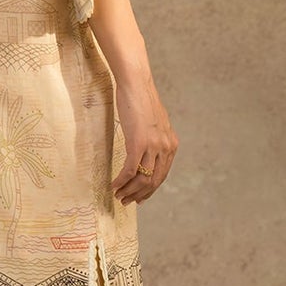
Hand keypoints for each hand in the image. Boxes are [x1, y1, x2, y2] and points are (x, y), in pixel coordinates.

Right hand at [112, 75, 177, 203]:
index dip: (150, 190)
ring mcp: (153, 146)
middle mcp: (166, 147)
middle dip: (139, 195)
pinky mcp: (138, 143)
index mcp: (171, 144)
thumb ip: (155, 139)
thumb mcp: (154, 123)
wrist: (136, 84)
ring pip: (142, 178)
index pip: (162, 175)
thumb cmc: (141, 100)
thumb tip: (148, 150)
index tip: (139, 198)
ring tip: (118, 195)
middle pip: (153, 181)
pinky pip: (130, 169)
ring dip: (129, 191)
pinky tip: (113, 184)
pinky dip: (121, 180)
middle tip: (126, 201)